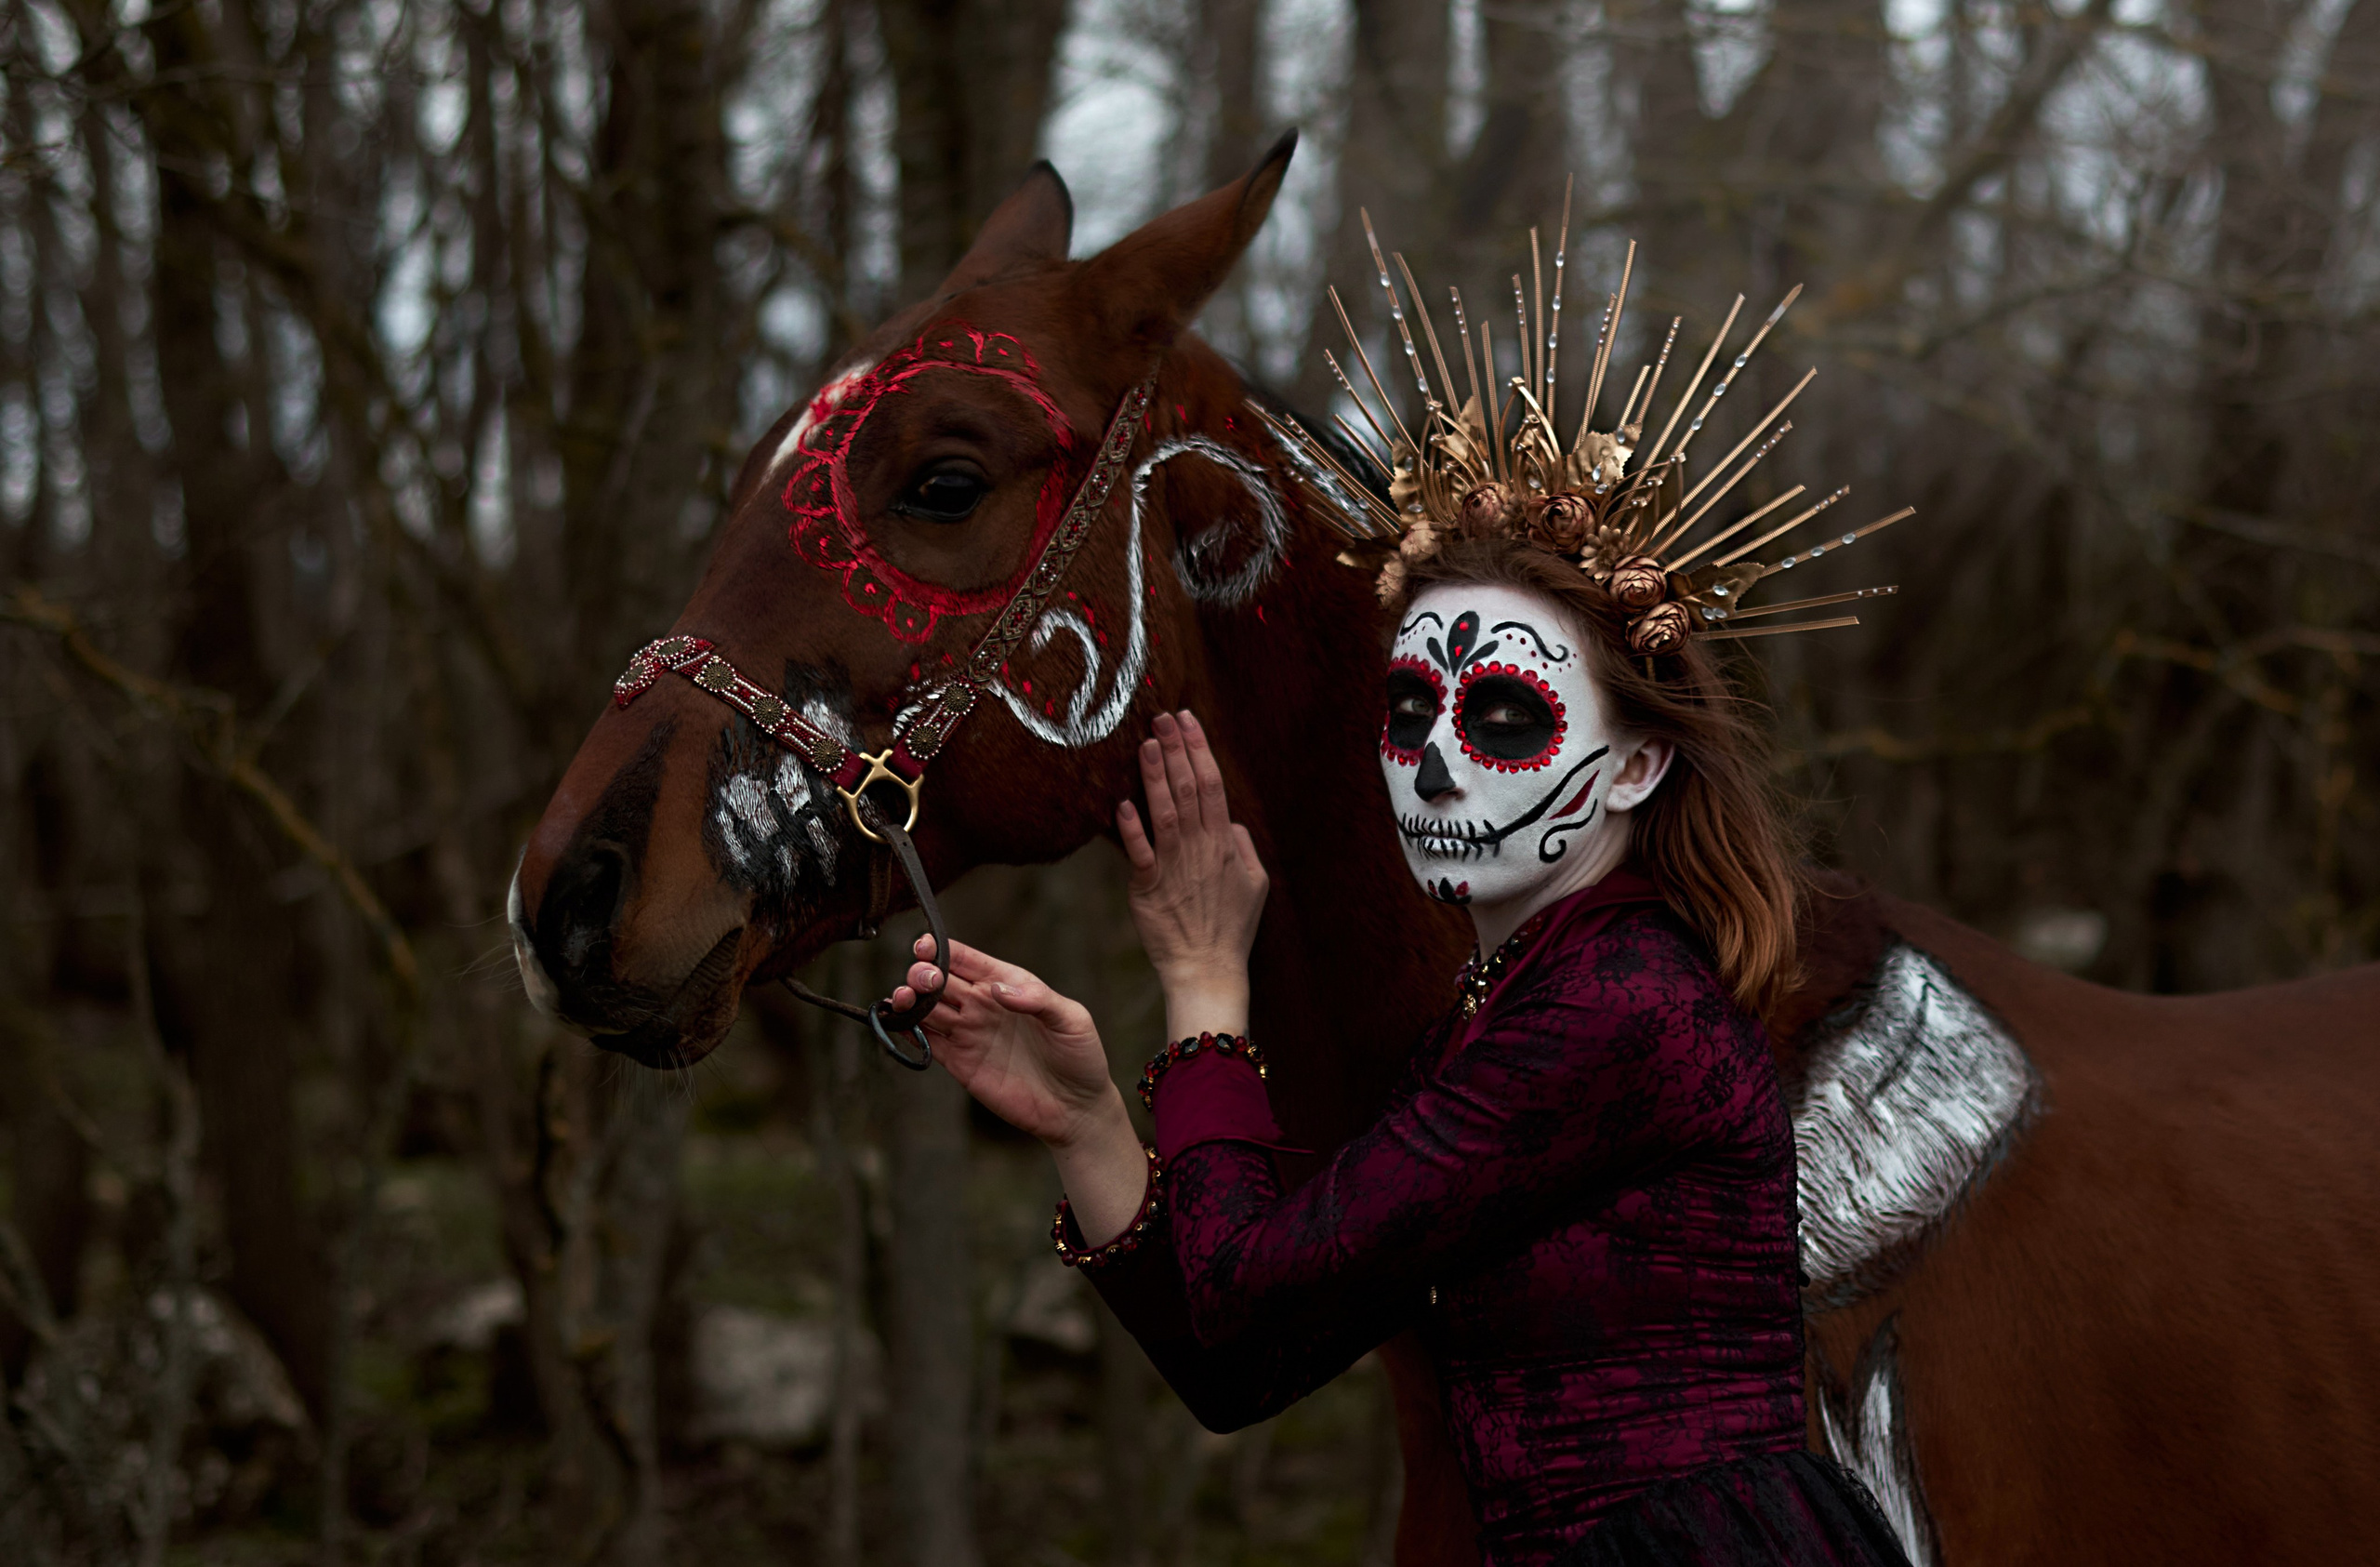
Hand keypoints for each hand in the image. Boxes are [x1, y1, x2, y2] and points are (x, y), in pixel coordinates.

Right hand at [885, 939, 1148, 1242]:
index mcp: (1008, 984)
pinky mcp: (961, 1064)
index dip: (941, 949)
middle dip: (923, 974)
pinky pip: (927, 1042)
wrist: (1077, 1108)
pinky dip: (908, 1031)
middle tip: (923, 981)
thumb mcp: (1072, 1019)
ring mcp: (970, 1034)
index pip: (967, 960)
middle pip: (940, 980)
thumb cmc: (1082, 1056)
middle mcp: (984, 1005)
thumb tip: (997, 989)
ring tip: (903, 998)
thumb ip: (1037, 999)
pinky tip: (897, 1022)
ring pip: (928, 1008)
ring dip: (909, 999)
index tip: (924, 947)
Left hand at [1117, 710, 1269, 1035]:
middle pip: (1189, 788)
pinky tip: (1122, 803)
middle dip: (1175, 749)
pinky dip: (1132, 828)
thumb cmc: (1231, 928)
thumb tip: (1231, 821)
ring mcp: (1175, 866)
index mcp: (1225, 842)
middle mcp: (1201, 848)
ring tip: (1145, 743)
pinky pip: (1140, 852)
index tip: (1187, 719)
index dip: (1199, 749)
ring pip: (1165, 811)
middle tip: (1161, 716)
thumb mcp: (1255, 883)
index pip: (1213, 784)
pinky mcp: (1150, 887)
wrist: (1209, 969)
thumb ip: (1243, 845)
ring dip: (1154, 776)